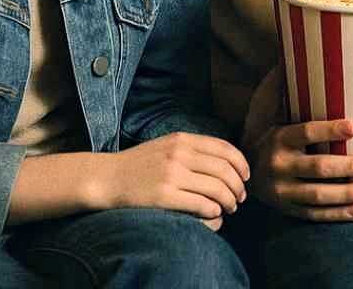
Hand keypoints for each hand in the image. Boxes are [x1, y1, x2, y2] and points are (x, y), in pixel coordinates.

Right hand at [98, 132, 248, 224]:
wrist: (107, 178)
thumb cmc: (138, 164)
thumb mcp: (167, 145)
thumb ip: (192, 148)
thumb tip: (224, 161)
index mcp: (183, 139)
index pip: (224, 148)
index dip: (241, 164)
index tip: (245, 177)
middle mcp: (180, 154)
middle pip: (225, 169)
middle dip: (238, 186)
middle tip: (240, 198)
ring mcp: (172, 174)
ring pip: (217, 188)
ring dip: (229, 200)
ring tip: (230, 208)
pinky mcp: (164, 195)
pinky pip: (201, 204)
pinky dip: (214, 210)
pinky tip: (214, 213)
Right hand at [242, 65, 352, 221]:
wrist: (238, 167)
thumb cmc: (263, 127)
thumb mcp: (264, 103)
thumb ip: (281, 81)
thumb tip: (293, 46)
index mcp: (277, 137)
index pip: (306, 133)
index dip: (329, 129)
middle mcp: (279, 166)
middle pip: (317, 169)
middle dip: (348, 168)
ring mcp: (283, 191)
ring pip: (318, 196)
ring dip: (347, 194)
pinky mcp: (288, 208)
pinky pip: (314, 214)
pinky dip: (336, 214)